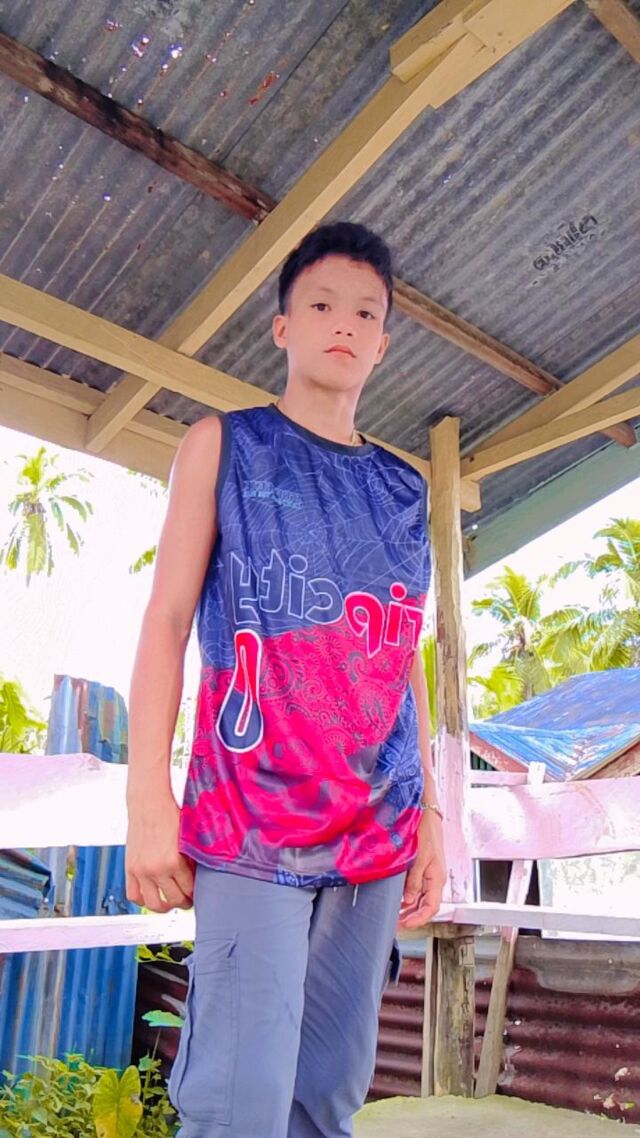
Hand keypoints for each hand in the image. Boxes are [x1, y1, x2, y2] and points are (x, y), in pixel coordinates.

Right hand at [126, 793, 194, 912]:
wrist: (149, 803)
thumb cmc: (170, 815)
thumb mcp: (188, 837)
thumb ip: (193, 858)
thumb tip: (201, 876)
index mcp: (175, 861)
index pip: (189, 890)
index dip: (195, 894)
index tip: (197, 894)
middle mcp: (157, 869)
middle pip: (173, 900)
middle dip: (183, 902)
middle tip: (187, 900)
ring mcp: (142, 871)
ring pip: (153, 903)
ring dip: (164, 907)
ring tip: (170, 903)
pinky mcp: (130, 869)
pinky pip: (134, 895)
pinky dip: (143, 900)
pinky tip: (152, 897)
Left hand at [399, 810, 445, 928]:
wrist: (426, 812)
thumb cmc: (425, 831)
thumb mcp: (418, 857)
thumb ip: (414, 880)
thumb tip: (409, 901)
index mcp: (437, 878)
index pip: (431, 907)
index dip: (419, 919)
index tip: (405, 925)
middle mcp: (435, 878)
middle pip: (426, 906)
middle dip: (413, 917)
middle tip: (396, 925)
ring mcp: (429, 873)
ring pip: (422, 898)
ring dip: (410, 909)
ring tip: (396, 916)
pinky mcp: (423, 868)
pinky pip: (418, 888)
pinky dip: (409, 897)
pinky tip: (399, 901)